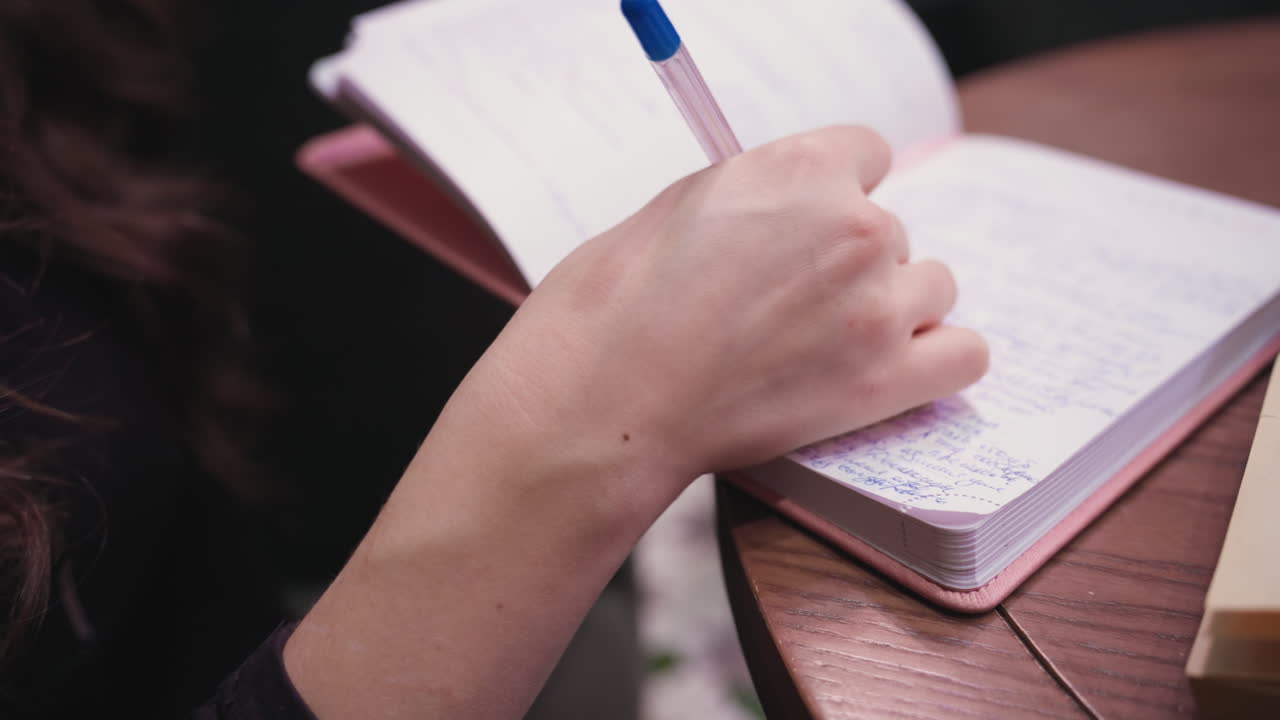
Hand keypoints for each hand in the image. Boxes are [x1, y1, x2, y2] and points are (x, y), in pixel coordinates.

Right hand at [459, 125, 987, 492]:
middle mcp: (855, 229)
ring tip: (830, 342)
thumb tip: (789, 206)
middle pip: (891, 232)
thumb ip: (758, 194)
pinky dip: (936, 359)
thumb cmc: (619, 301)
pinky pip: (964, 357)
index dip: (834, 193)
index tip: (810, 226)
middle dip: (848, 262)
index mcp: (802, 168)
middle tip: (790, 305)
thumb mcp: (683, 204)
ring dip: (892, 307)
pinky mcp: (884, 382)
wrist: (608, 396)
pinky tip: (891, 368)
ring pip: (931, 287)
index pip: (868, 155)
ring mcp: (876, 308)